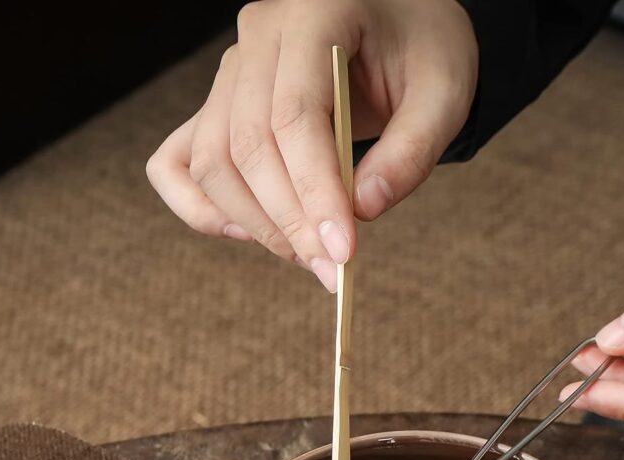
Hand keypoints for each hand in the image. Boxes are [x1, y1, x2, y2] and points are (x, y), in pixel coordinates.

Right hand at [146, 0, 477, 290]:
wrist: (401, 26)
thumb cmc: (424, 53)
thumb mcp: (444, 96)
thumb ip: (411, 153)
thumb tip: (364, 211)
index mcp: (315, 14)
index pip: (294, 116)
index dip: (315, 193)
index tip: (343, 252)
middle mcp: (259, 37)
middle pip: (248, 145)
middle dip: (289, 222)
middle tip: (332, 270)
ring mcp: (232, 70)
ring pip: (212, 161)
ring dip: (255, 224)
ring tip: (309, 257)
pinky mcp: (222, 106)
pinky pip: (179, 162)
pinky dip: (201, 208)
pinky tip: (248, 235)